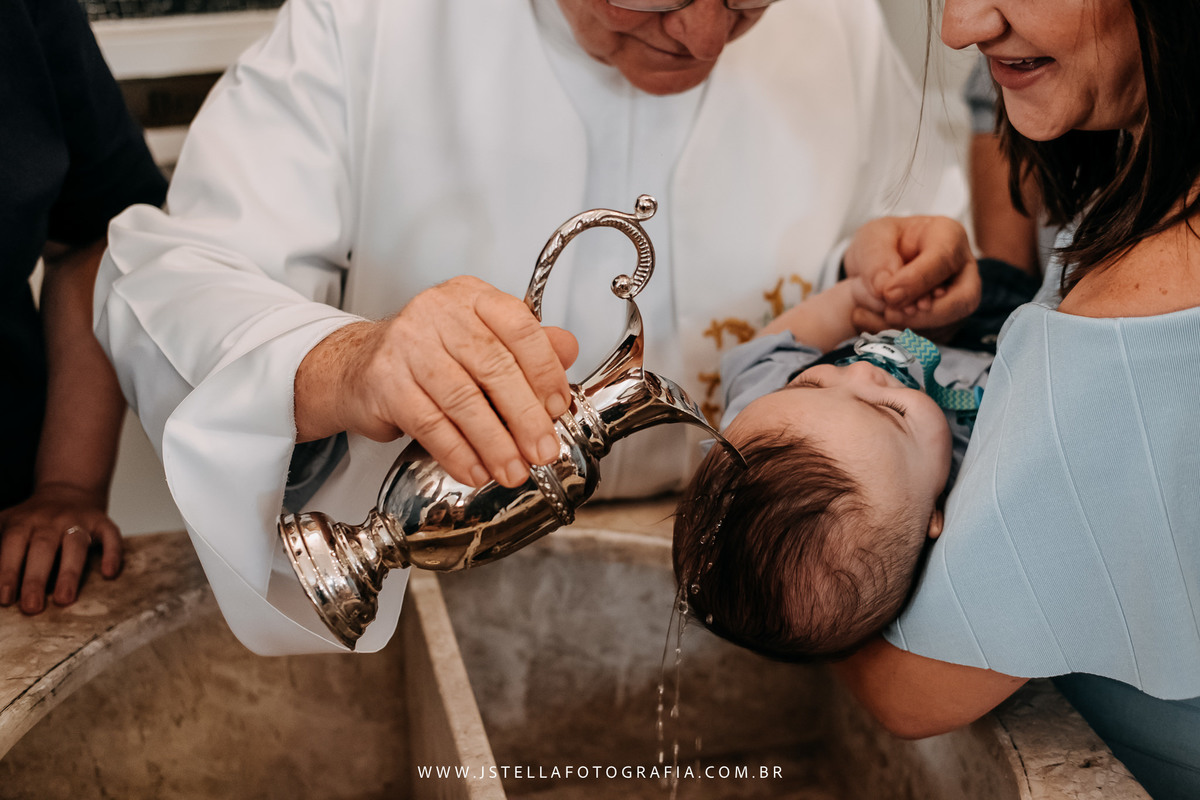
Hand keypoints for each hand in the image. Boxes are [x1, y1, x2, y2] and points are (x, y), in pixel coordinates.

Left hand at [0, 484, 122, 613]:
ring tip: (64, 599)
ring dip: (69, 572)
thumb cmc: (33, 521)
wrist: (67, 491)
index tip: (5, 599)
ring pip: (75, 545)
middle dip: (36, 578)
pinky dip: (112, 553)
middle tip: (32, 607)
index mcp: (24, 521)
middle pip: (43, 547)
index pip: (13, 545)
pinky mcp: (102, 522)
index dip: (8, 571)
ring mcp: (79, 520)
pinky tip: (109, 573)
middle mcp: (52, 519)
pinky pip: (111, 536)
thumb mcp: (6, 524)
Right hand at [296, 276, 578, 488]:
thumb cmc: (429, 354)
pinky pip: (429, 423)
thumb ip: (526, 345)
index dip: (545, 370)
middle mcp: (438, 312)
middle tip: (543, 450)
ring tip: (513, 470)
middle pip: (493, 366)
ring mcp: (407, 344)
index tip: (559, 407)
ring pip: (463, 399)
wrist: (358, 367)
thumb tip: (569, 350)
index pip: (519, 327)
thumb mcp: (481, 339)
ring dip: (494, 443)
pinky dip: (457, 452)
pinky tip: (475, 471)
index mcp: (471, 296)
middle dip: (525, 416)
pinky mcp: (384, 381)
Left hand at [844, 216, 980, 335]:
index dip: (917, 281)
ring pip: (943, 327)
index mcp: (949, 237)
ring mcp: (955, 302)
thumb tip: (885, 290)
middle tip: (889, 314)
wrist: (874, 266)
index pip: (944, 261)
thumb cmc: (880, 243)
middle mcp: (961, 272)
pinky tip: (868, 321)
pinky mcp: (942, 327)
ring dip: (903, 327)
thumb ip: (877, 260)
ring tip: (865, 311)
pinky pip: (926, 341)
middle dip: (924, 315)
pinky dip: (894, 336)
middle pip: (962, 302)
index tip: (888, 293)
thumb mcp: (872, 238)